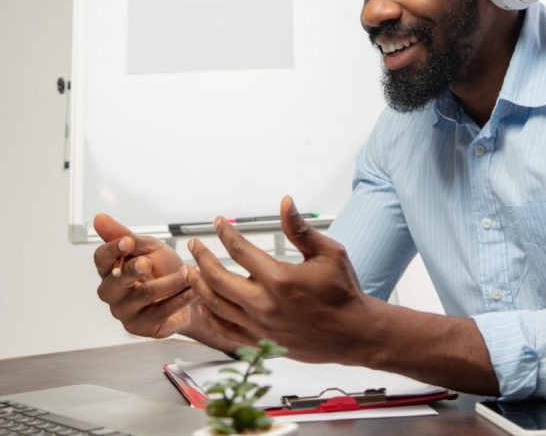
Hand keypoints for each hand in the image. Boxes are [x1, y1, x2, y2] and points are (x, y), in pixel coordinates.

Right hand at [92, 213, 197, 337]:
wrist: (190, 294)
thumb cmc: (165, 269)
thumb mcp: (149, 247)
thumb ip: (125, 235)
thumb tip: (99, 218)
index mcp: (110, 270)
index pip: (101, 259)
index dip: (112, 250)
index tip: (128, 242)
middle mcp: (112, 293)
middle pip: (115, 282)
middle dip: (132, 270)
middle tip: (147, 262)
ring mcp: (125, 312)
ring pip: (143, 296)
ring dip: (169, 282)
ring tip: (187, 272)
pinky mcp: (142, 327)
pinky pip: (160, 312)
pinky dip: (179, 299)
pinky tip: (192, 290)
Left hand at [186, 196, 378, 363]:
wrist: (354, 333)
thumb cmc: (344, 292)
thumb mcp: (329, 253)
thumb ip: (301, 229)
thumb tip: (285, 203)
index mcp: (280, 279)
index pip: (240, 250)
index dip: (225, 233)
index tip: (218, 223)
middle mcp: (265, 304)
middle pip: (218, 278)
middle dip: (202, 258)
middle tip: (194, 246)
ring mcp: (260, 326)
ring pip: (216, 305)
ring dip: (200, 285)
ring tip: (191, 271)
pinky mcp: (261, 342)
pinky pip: (225, 329)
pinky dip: (211, 315)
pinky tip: (205, 304)